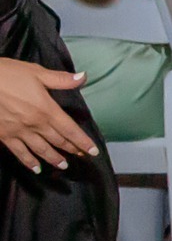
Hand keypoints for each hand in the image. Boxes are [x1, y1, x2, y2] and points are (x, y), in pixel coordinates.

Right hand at [0, 58, 97, 172]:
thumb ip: (60, 79)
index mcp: (46, 109)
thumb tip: (83, 77)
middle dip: (71, 149)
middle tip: (81, 156)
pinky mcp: (5, 136)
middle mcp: (35, 124)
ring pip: (41, 149)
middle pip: (58, 141)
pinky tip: (36, 168)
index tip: (93, 151)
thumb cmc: (7, 74)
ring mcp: (19, 132)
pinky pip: (20, 153)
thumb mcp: (36, 72)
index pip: (70, 130)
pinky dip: (29, 162)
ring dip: (54, 158)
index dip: (82, 141)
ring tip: (63, 165)